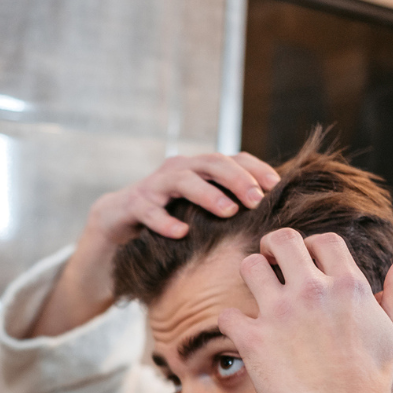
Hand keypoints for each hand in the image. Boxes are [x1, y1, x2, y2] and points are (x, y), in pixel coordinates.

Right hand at [29, 151, 280, 337]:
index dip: (256, 169)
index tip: (276, 188)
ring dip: (208, 194)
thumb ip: (226, 208)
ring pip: (183, 181)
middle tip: (256, 200)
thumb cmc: (167, 219)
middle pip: (212, 163)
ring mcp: (154, 186)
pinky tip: (181, 233)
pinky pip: (150, 210)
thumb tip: (269, 221)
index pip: (234, 159)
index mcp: (199, 170)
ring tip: (228, 211)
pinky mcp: (132, 205)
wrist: (116, 225)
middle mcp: (178, 170)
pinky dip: (166, 221)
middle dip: (237, 180)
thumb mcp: (198, 212)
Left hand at [218, 230, 392, 392]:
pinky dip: (230, 323)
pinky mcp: (253, 340)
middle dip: (272, 246)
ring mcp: (279, 313)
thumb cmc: (375, 384)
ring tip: (254, 291)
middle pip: (282, 241)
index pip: (323, 241)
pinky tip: (241, 333)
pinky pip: (227, 315)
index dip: (311, 247)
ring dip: (249, 275)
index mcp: (348, 285)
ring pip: (249, 267)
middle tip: (268, 260)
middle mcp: (311, 291)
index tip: (306, 260)